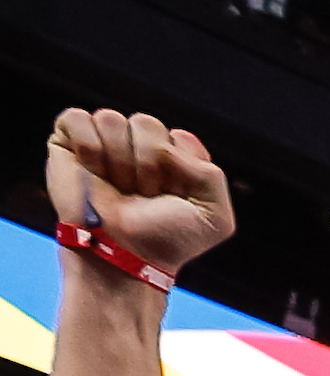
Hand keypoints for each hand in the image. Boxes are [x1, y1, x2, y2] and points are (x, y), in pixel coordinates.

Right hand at [44, 107, 236, 281]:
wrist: (123, 257)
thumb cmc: (167, 240)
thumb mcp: (215, 217)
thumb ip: (212, 175)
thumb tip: (168, 140)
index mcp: (176, 158)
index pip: (180, 137)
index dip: (177, 168)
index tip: (173, 197)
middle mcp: (140, 146)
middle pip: (146, 123)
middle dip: (147, 165)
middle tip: (143, 195)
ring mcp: (106, 142)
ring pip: (111, 119)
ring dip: (117, 160)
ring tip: (119, 188)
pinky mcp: (70, 143)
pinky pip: (78, 118)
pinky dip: (88, 146)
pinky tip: (94, 172)